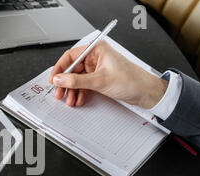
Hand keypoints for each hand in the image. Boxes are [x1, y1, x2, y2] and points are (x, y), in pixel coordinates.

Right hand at [49, 41, 167, 108]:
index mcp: (96, 50)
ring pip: (78, 79)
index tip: (54, 80)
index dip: (60, 68)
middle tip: (59, 93)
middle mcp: (96, 57)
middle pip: (73, 69)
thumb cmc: (131, 80)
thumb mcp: (99, 80)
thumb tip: (60, 79)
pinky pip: (84, 85)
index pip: (71, 56)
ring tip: (70, 100)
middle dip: (66, 83)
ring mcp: (97, 68)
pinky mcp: (100, 78)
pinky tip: (78, 100)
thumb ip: (76, 80)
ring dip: (72, 91)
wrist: (145, 92)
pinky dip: (80, 93)